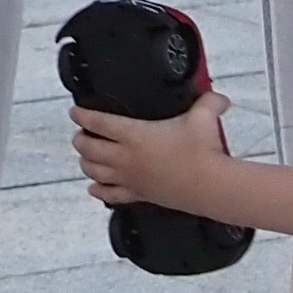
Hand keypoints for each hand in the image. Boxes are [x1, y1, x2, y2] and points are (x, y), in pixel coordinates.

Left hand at [74, 79, 236, 213]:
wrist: (212, 186)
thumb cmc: (203, 153)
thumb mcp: (204, 117)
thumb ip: (208, 102)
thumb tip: (217, 96)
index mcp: (135, 134)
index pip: (98, 122)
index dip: (82, 115)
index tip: (75, 112)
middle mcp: (126, 157)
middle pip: (89, 148)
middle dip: (80, 140)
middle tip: (80, 134)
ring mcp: (131, 178)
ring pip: (94, 171)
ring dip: (86, 163)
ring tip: (85, 156)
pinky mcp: (140, 195)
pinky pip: (111, 195)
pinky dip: (99, 191)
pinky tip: (94, 188)